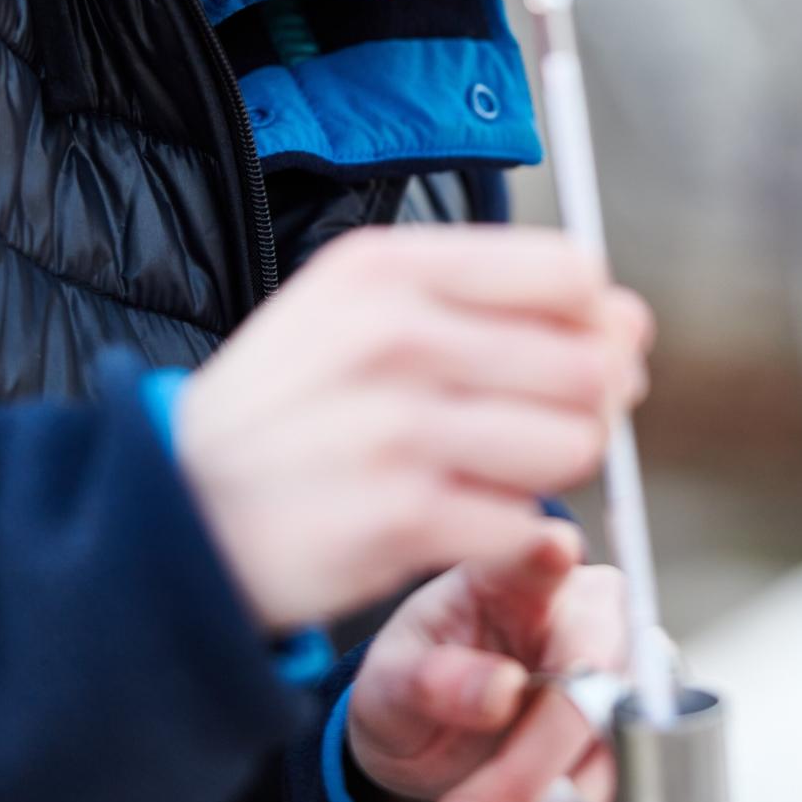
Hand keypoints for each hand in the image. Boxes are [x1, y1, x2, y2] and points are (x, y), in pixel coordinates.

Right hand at [175, 226, 650, 630]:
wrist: (178, 509)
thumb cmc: (286, 408)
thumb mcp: (353, 309)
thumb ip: (483, 298)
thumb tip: (623, 321)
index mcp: (388, 268)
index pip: (568, 273)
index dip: (594, 320)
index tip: (577, 351)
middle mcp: (395, 336)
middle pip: (587, 363)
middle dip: (590, 403)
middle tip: (542, 425)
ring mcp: (399, 428)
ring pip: (572, 445)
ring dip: (552, 471)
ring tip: (492, 473)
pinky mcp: (401, 518)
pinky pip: (525, 523)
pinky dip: (511, 533)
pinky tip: (462, 521)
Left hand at [347, 521, 626, 801]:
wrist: (432, 744)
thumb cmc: (413, 685)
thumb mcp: (388, 685)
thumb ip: (429, 679)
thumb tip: (498, 687)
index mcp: (516, 579)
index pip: (539, 560)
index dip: (549, 558)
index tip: (552, 547)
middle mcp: (587, 617)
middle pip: (594, 687)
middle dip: (531, 767)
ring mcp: (621, 683)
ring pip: (613, 760)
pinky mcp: (631, 748)